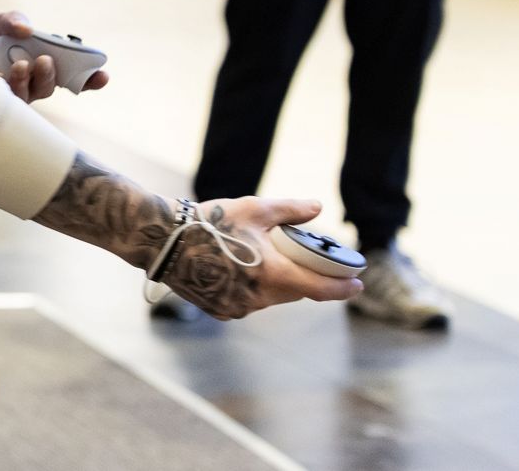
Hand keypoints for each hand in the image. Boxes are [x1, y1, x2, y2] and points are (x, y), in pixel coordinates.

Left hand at [0, 11, 108, 102]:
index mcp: (32, 60)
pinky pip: (1, 104)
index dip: (88, 78)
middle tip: (43, 61)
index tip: (103, 75)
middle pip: (49, 87)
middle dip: (51, 76)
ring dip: (27, 82)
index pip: (66, 74)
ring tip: (18, 65)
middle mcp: (22, 81)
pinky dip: (2, 89)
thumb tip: (27, 29)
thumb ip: (10, 20)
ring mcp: (5, 94)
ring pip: (27, 96)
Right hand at [33, 157, 362, 321]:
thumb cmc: (209, 221)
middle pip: (295, 293)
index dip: (343, 288)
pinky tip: (240, 269)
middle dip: (304, 278)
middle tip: (303, 259)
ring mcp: (238, 307)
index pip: (321, 289)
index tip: (357, 284)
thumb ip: (290, 210)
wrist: (161, 239)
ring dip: (276, 282)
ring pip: (271, 298)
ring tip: (263, 258)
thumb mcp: (253, 209)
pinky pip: (248, 302)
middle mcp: (259, 298)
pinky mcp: (220, 310)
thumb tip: (317, 208)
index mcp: (273, 274)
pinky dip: (252, 288)